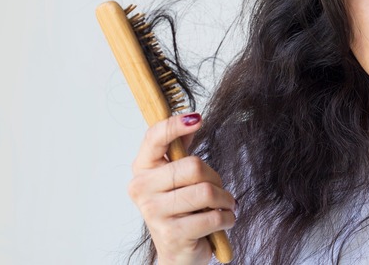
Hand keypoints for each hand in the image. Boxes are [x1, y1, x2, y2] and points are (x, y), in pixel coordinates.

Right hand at [127, 113, 236, 264]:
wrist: (178, 252)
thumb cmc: (180, 209)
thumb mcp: (177, 176)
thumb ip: (181, 147)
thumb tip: (192, 118)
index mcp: (142, 169)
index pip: (155, 138)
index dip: (175, 125)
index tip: (197, 118)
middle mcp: (142, 189)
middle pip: (193, 166)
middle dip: (215, 178)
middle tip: (217, 190)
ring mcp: (154, 213)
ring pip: (206, 192)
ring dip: (225, 200)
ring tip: (223, 206)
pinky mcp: (172, 234)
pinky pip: (213, 217)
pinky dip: (227, 218)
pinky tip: (223, 220)